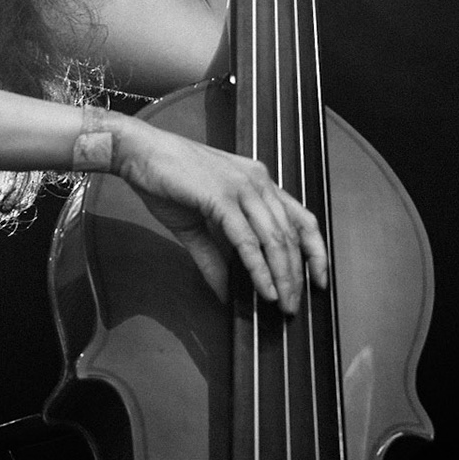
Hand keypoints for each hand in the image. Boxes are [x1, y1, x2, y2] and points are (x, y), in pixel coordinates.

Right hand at [105, 114, 330, 314]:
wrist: (138, 153)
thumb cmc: (166, 181)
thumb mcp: (196, 226)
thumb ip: (215, 258)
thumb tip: (227, 291)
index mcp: (257, 182)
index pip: (301, 218)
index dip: (316, 250)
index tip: (320, 279)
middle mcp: (257, 181)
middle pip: (291, 234)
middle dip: (297, 274)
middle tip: (295, 306)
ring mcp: (241, 187)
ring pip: (274, 238)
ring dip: (282, 276)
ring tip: (283, 303)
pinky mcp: (222, 196)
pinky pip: (248, 240)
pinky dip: (259, 269)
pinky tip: (263, 289)